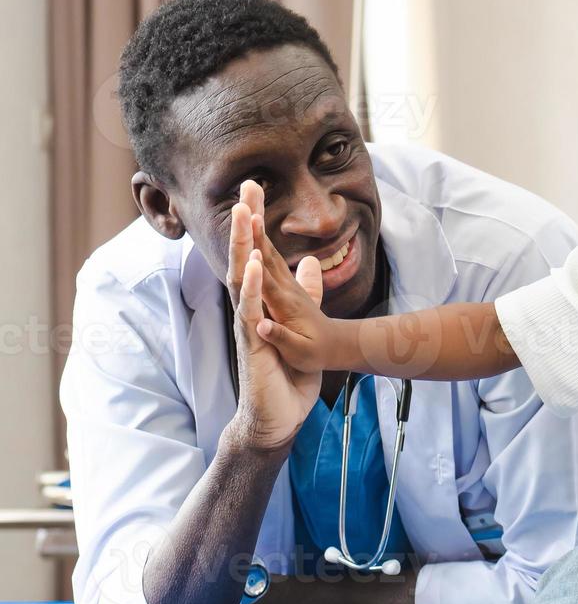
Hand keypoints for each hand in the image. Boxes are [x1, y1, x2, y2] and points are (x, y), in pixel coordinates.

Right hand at [223, 181, 321, 452]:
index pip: (260, 254)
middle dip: (247, 223)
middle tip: (245, 186)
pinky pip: (251, 313)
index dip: (257, 224)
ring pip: (243, 279)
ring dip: (245, 247)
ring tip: (246, 216)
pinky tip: (254, 268)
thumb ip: (305, 294)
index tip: (254, 190)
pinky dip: (253, 290)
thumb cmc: (287, 375)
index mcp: (266, 303)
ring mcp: (250, 325)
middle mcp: (253, 309)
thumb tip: (309, 263)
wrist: (278, 417)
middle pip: (247, 257)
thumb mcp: (302, 326)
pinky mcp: (253, 345)